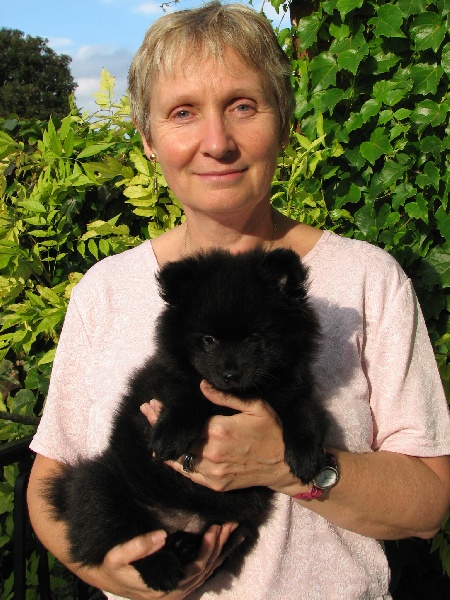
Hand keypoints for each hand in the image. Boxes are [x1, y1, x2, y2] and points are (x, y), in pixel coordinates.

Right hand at [84, 524, 236, 599]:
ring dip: (218, 550)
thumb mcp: (116, 557)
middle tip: (229, 523)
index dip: (207, 549)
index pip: (195, 569)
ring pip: (205, 571)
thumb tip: (161, 536)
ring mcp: (177, 591)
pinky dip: (212, 556)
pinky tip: (219, 542)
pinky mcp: (177, 584)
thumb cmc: (112, 567)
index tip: (214, 529)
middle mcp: (174, 593)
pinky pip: (200, 571)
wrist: (106, 577)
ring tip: (229, 529)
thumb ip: (137, 547)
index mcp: (164, 588)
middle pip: (205, 569)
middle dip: (219, 546)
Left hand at [141, 381, 298, 492]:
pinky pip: (188, 474)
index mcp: (220, 431)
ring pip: (178, 458)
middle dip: (159, 424)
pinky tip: (165, 455)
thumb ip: (225, 397)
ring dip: (163, 443)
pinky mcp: (216, 484)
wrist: (284, 466)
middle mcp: (212, 454)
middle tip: (146, 411)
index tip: (153, 404)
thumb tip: (202, 386)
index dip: (166, 414)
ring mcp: (213, 472)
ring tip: (151, 431)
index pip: (185, 422)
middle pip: (178, 439)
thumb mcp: (255, 406)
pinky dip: (174, 464)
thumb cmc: (272, 431)